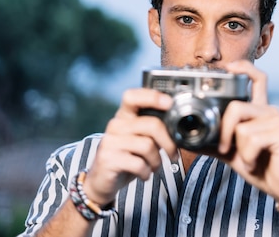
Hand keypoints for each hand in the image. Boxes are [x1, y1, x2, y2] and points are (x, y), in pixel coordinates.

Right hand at [81, 88, 177, 205]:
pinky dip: (146, 172)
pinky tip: (144, 174)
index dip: (152, 97)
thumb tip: (176, 127)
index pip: (133, 96)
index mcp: (124, 116)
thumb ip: (153, 129)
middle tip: (173, 155)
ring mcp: (110, 141)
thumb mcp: (139, 139)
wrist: (102, 181)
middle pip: (151, 125)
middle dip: (169, 142)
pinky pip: (139, 164)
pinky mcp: (108, 159)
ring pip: (147, 146)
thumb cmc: (126, 157)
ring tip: (154, 167)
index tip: (169, 104)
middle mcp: (116, 125)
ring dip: (157, 161)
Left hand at [217, 61, 278, 207]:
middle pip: (237, 106)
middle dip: (224, 130)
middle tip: (224, 148)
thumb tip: (185, 140)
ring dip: (239, 150)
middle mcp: (270, 110)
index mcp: (259, 110)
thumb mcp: (232, 151)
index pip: (257, 79)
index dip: (244, 68)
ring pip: (242, 127)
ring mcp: (278, 120)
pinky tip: (255, 163)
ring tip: (248, 160)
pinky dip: (248, 157)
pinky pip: (252, 140)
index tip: (228, 67)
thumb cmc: (260, 165)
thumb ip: (213, 141)